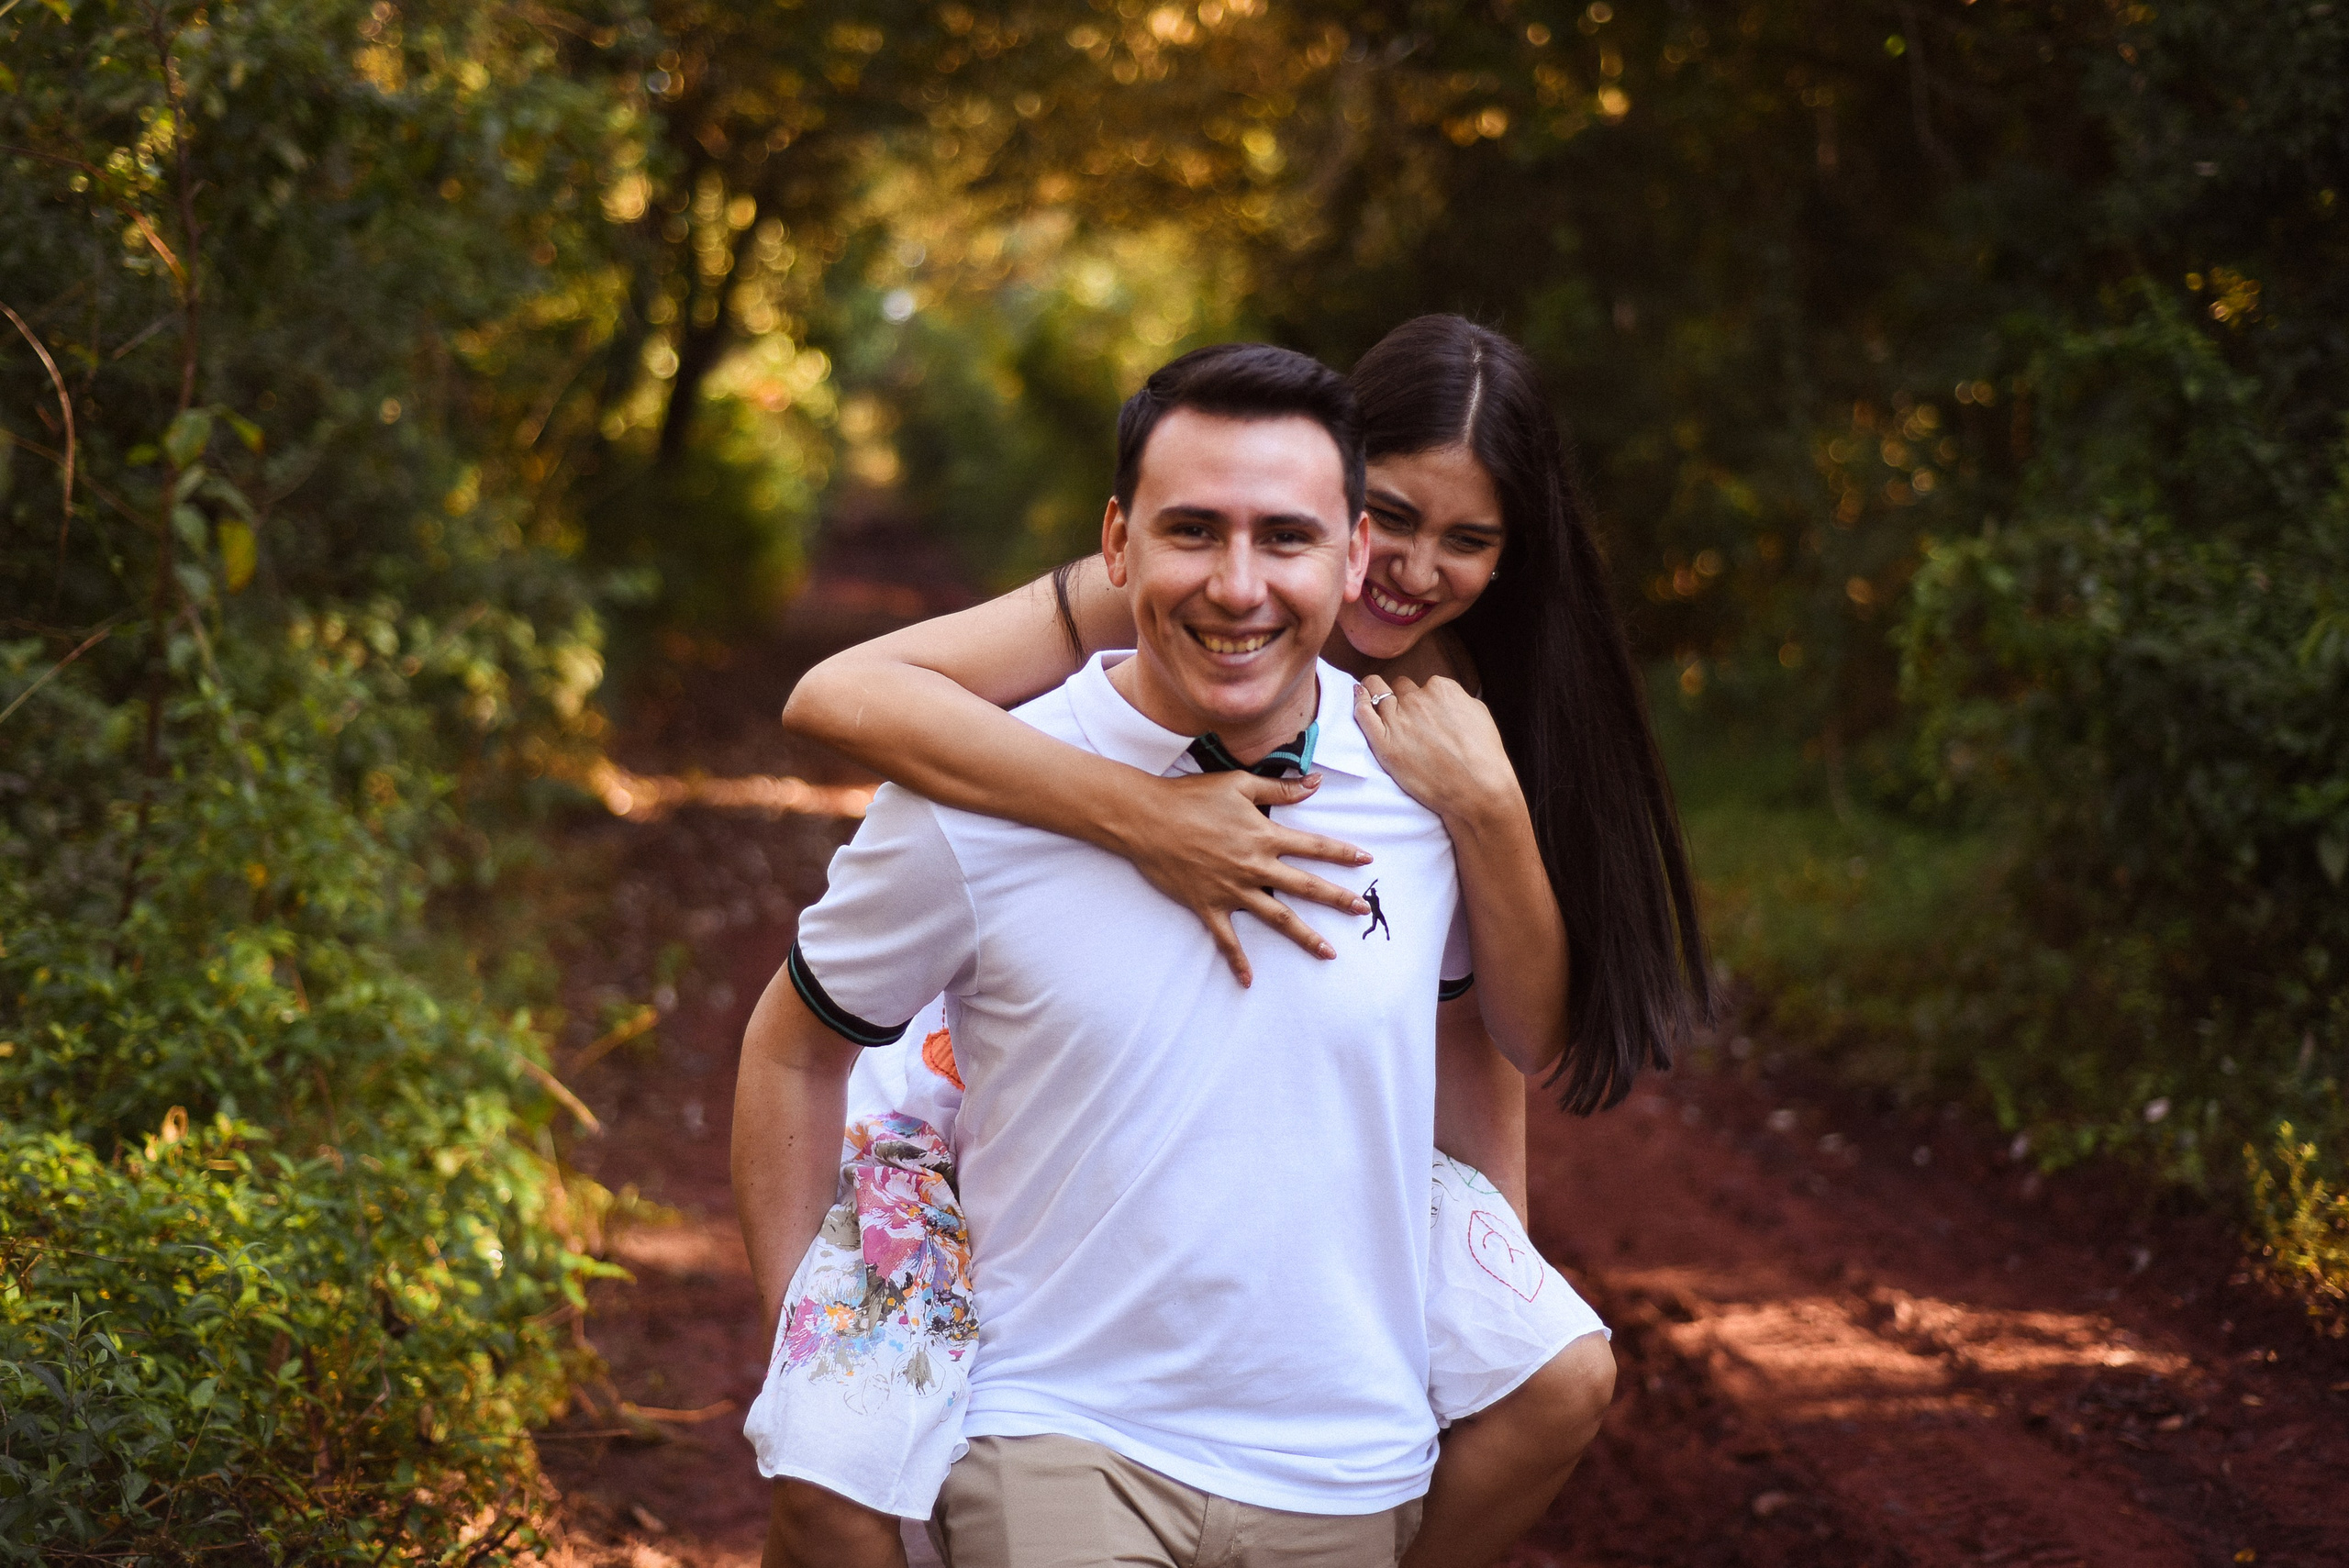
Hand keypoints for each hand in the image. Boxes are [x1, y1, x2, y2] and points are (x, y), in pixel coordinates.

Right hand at [1108, 770, 1373, 986]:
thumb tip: (1315, 783)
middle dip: (1337, 899)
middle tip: (1362, 911)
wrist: (1148, 820)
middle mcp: (1255, 867)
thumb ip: (1279, 787)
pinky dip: (1237, 960)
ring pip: (1277, 918)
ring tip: (1329, 952)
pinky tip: (1248, 980)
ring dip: (1305, 936)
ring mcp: (1233, 890)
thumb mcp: (1239, 784)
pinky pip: (1227, 939)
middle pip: (1306, 886)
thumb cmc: (1191, 796)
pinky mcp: (1209, 906)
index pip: (1314, 847)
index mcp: (1264, 836)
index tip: (1367, 861)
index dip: (1342, 853)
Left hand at [1354, 674, 1522, 825]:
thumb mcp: (1478, 713)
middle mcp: (1418, 699)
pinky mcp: (1384, 743)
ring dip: (1375, 695)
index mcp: (1441, 688)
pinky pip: (1362, 712)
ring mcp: (1398, 720)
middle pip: (1398, 687)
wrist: (1478, 790)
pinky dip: (1358, 702)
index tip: (1421, 714)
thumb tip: (1444, 697)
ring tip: (1372, 701)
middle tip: (1404, 717)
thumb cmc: (1483, 756)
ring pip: (1376, 691)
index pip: (1420, 684)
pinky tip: (1358, 698)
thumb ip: (1456, 699)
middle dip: (1399, 698)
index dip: (1419, 700)